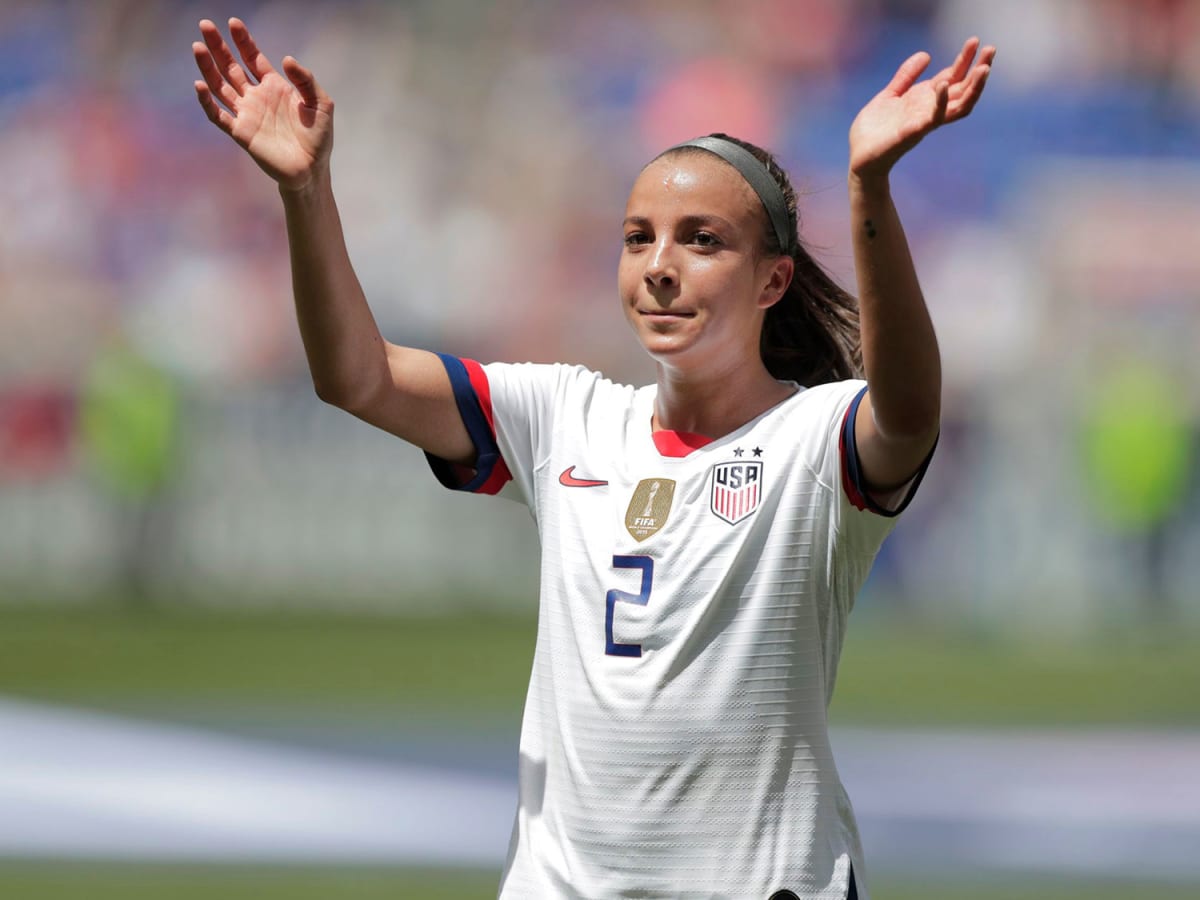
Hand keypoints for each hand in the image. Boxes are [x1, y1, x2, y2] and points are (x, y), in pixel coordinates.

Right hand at [192, 18, 333, 191]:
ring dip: (208, 67)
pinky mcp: (241, 132)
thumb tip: (286, 59)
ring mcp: (246, 114)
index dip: (242, 40)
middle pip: (231, 67)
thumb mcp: (321, 103)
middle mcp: (256, 97)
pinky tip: (200, 85)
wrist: (312, 169)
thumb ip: (306, 79)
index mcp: (274, 86)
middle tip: (205, 25)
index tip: (233, 22)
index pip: (253, 58)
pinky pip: (219, 115)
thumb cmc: (318, 137)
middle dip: (218, 46)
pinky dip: (207, 102)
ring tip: (198, 47)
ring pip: (220, 86)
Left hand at [848, 37, 994, 181]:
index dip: (964, 60)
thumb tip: (926, 55)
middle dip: (979, 70)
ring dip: (973, 88)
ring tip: (983, 68)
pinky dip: (940, 102)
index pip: (953, 78)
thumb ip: (906, 76)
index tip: (974, 41)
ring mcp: (924, 123)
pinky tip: (943, 85)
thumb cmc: (874, 130)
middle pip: (964, 90)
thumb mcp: (890, 95)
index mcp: (925, 100)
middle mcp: (930, 111)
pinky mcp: (912, 133)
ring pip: (959, 106)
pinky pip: (932, 119)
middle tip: (991, 49)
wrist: (859, 157)